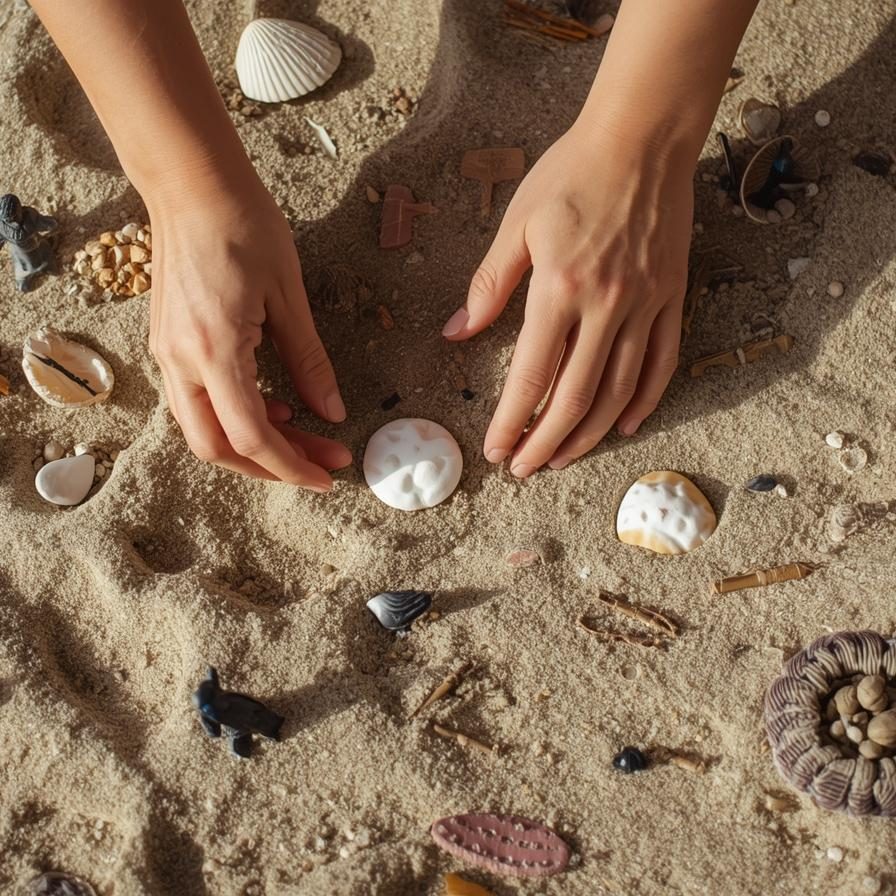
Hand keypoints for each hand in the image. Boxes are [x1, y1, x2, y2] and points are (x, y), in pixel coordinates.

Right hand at [148, 173, 350, 489]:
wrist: (192, 187)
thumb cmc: (245, 227)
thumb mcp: (289, 296)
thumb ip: (310, 362)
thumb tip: (332, 412)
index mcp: (214, 349)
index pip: (251, 436)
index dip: (291, 466)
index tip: (327, 475)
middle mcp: (180, 361)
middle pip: (218, 448)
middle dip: (271, 465)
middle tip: (321, 460)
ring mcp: (167, 354)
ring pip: (204, 431)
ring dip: (253, 445)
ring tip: (305, 435)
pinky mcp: (168, 346)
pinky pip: (197, 403)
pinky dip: (234, 417)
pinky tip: (273, 405)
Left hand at [443, 124, 692, 475]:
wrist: (643, 138)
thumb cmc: (572, 174)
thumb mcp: (517, 223)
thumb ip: (488, 284)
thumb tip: (457, 332)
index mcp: (559, 288)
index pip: (531, 375)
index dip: (512, 421)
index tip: (497, 450)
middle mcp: (606, 305)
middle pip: (576, 397)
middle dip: (547, 442)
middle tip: (525, 468)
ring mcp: (645, 305)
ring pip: (620, 390)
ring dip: (591, 434)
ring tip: (565, 458)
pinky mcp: (672, 299)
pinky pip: (662, 363)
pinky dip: (645, 400)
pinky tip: (626, 426)